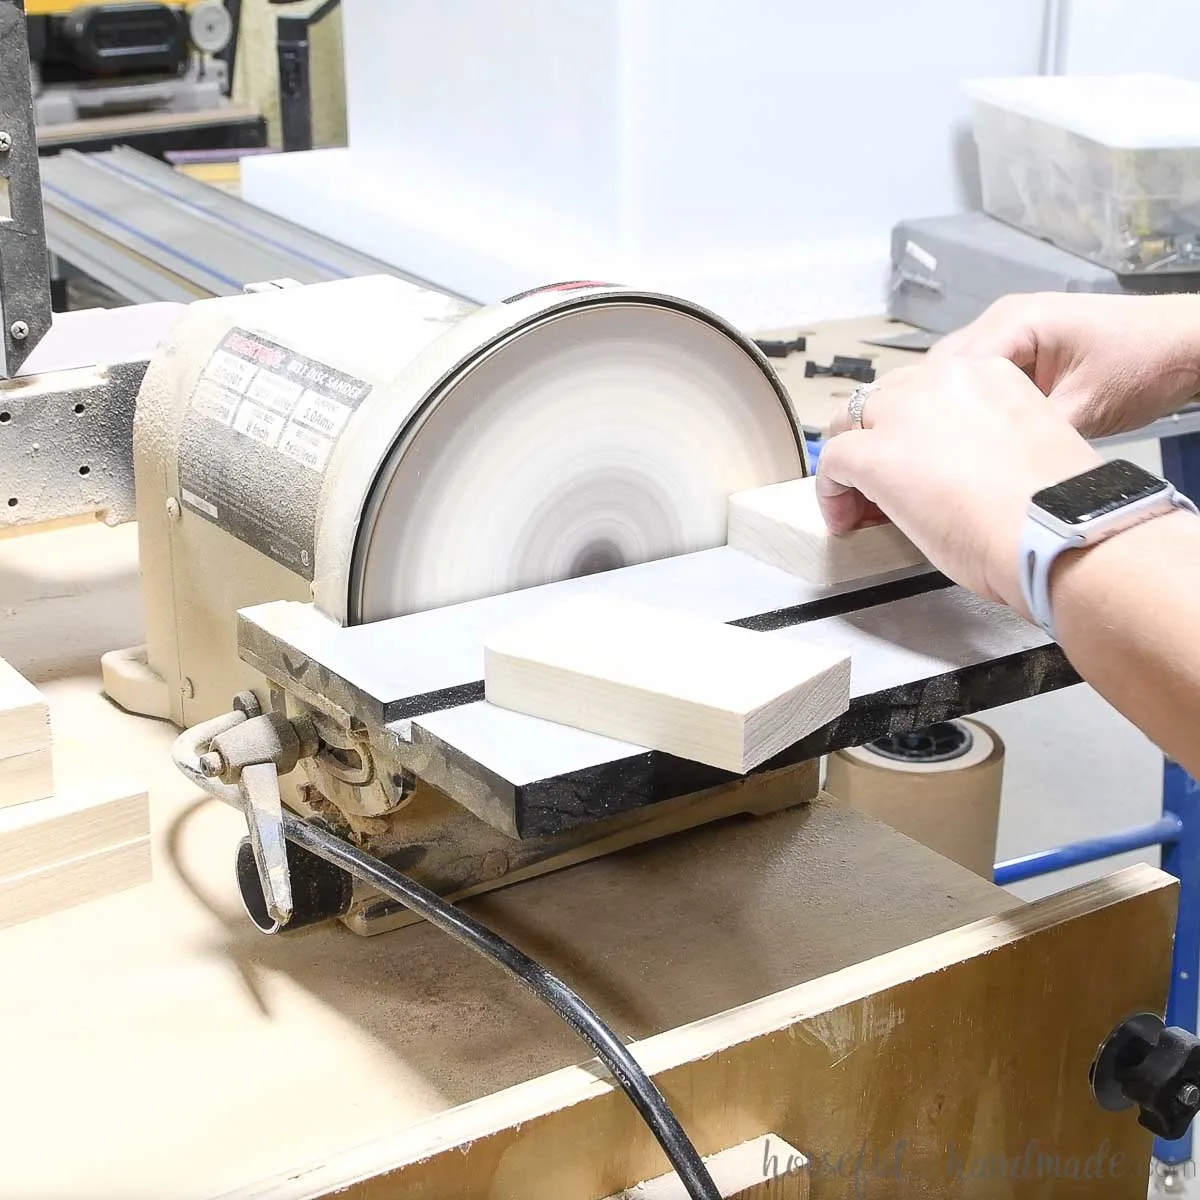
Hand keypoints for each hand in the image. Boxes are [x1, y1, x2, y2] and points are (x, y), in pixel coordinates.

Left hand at [817, 358, 1101, 613]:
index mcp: (989, 374)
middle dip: (876, 441)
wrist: (1058, 529)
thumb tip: (961, 476)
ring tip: (859, 505)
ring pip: (850, 423)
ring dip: (851, 462)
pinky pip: (833, 462)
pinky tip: (846, 520)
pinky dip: (831, 492)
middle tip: (880, 488)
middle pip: (882, 399)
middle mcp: (943, 380)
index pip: (926, 390)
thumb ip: (987, 445)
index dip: (911, 431)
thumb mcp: (1027, 450)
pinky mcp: (877, 454)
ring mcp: (905, 413)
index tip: (917, 465)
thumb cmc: (1058, 506)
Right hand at [929, 293, 1199, 437]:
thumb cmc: (1146, 364)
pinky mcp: (1024, 350)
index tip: (926, 450)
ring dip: (955, 409)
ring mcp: (1012, 332)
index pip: (947, 369)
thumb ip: (1028, 432)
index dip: (931, 410)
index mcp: (1013, 322)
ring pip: (960, 376)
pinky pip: (984, 378)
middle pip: (943, 370)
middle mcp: (1004, 319)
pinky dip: (978, 406)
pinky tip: (979, 436)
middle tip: (932, 455)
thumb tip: (985, 465)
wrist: (1186, 346)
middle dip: (936, 410)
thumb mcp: (1084, 408)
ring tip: (951, 449)